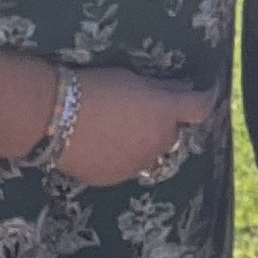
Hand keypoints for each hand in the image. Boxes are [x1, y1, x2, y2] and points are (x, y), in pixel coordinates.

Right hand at [55, 64, 216, 186]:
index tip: (203, 94)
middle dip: (165, 124)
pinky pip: (128, 166)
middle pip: (173, 133)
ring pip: (151, 153)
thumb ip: (161, 88)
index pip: (200, 108)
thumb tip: (183, 88)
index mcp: (165, 113)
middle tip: (142, 112)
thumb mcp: (131, 79)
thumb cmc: (93, 88)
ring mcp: (138, 163)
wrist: (53, 118)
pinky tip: (103, 144)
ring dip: (145, 143)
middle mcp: (159, 142)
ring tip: (118, 129)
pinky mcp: (117, 178)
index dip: (205, 99)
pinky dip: (123, 156)